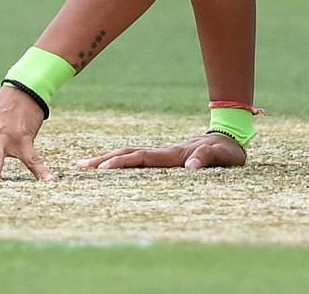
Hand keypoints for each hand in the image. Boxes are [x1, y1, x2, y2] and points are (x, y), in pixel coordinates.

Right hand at [75, 132, 246, 171]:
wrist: (230, 140)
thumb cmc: (227, 151)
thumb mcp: (223, 156)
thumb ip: (208, 158)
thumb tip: (190, 167)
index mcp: (174, 154)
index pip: (142, 158)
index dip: (123, 163)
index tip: (103, 169)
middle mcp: (164, 153)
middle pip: (128, 153)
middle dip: (104, 159)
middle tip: (79, 166)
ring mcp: (162, 155)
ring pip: (130, 155)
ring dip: (107, 159)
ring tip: (84, 165)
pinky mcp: (163, 159)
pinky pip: (138, 160)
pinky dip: (120, 163)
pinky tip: (109, 168)